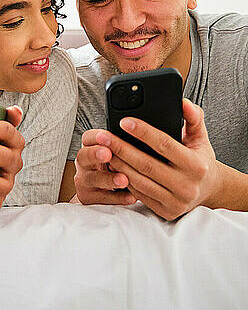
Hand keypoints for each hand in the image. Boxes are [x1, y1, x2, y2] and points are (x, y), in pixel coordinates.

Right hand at [74, 136, 136, 206]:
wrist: (99, 188)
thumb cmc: (111, 164)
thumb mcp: (112, 151)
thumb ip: (121, 144)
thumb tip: (145, 133)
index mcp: (89, 147)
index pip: (88, 138)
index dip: (96, 136)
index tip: (105, 135)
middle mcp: (84, 163)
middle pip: (84, 156)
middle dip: (95, 154)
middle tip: (108, 154)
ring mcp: (85, 181)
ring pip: (94, 179)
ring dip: (109, 179)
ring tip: (124, 179)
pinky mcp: (90, 198)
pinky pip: (104, 199)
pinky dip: (119, 198)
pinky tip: (131, 196)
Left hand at [94, 99, 221, 219]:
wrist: (208, 190)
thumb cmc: (200, 159)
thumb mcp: (200, 137)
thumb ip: (193, 118)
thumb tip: (183, 102)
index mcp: (196, 165)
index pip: (164, 145)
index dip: (143, 132)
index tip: (124, 121)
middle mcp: (187, 186)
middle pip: (146, 164)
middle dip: (122, 148)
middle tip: (104, 136)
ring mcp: (175, 201)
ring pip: (139, 181)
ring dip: (119, 164)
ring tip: (105, 150)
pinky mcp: (165, 211)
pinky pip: (140, 194)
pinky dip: (124, 179)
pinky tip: (114, 166)